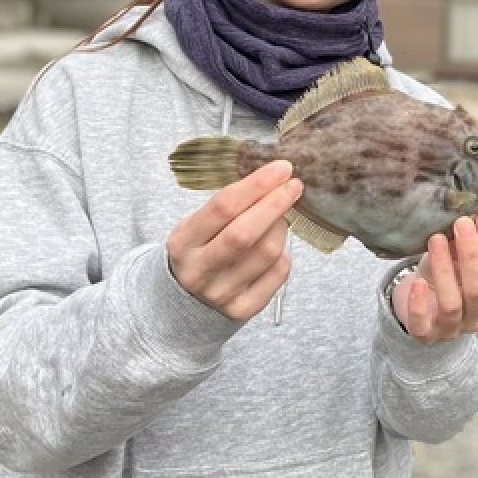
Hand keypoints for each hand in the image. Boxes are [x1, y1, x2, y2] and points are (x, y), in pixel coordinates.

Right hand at [166, 160, 299, 320]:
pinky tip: (276, 246)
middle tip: (294, 185)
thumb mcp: (197, 226)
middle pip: (245, 233)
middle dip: (275, 203)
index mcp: (183, 243)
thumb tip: (271, 177)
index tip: (281, 168)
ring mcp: (221, 294)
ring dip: (281, 227)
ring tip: (279, 218)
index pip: (223, 207)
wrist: (186, 303)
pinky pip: (278, 274)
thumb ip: (227, 206)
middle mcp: (199, 271)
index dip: (256, 184)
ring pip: (267, 252)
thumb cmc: (199, 251)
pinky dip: (284, 253)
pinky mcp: (243, 309)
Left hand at [391, 213, 477, 344]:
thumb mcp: (458, 256)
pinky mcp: (426, 335)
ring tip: (436, 239)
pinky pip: (423, 325)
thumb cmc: (445, 274)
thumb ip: (468, 241)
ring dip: (445, 269)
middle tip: (461, 224)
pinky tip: (417, 282)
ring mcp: (453, 329)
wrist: (418, 300)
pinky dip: (419, 304)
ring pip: (452, 303)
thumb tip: (470, 211)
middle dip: (471, 254)